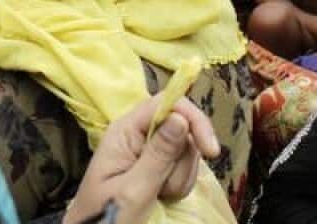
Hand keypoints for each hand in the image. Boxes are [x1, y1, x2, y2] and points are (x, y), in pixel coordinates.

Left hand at [64, 96, 220, 223]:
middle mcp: (137, 134)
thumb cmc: (106, 218)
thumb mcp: (133, 190)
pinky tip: (165, 197)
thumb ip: (158, 154)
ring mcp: (148, 151)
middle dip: (183, 161)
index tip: (210, 150)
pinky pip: (183, 167)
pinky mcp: (157, 166)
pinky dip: (180, 184)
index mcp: (125, 131)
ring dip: (181, 176)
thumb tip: (180, 117)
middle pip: (181, 127)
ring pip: (186, 150)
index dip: (192, 119)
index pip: (165, 103)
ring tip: (161, 196)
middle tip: (167, 189)